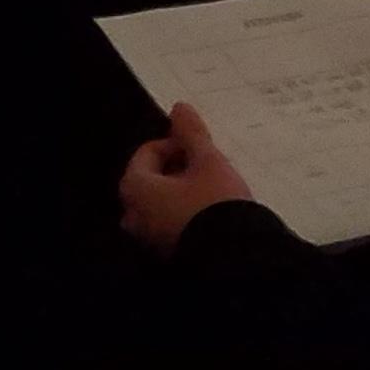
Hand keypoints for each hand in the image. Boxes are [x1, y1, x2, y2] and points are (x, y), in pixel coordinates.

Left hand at [119, 102, 259, 256]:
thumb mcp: (208, 163)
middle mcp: (132, 215)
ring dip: (184, 192)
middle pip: (152, 179)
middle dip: (180, 169)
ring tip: (215, 190)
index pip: (148, 153)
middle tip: (210, 168)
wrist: (237, 262)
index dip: (175, 144)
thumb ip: (192, 134)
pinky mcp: (167, 256)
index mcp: (134, 188)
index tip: (202, 148)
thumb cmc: (217, 205)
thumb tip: (179, 107)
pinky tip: (213, 215)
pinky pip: (172, 226)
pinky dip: (187, 215)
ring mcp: (147, 239)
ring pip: (162, 204)